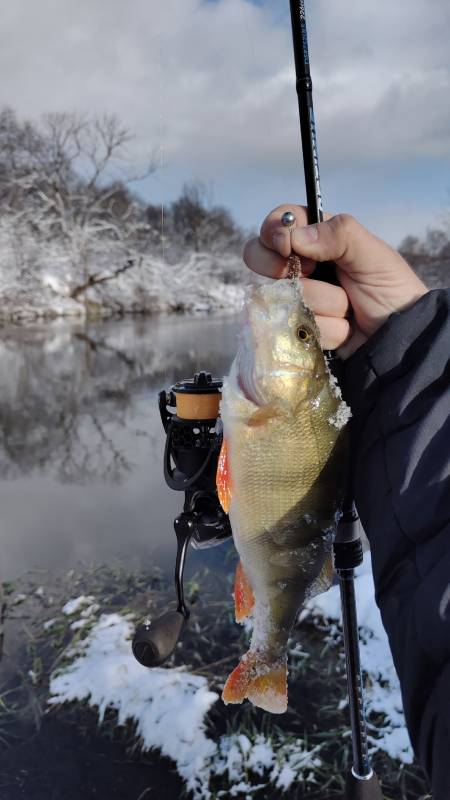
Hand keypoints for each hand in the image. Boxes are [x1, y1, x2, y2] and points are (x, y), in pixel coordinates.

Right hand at [243, 205, 427, 355]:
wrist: (401, 338)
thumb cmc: (392, 290)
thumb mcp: (374, 255)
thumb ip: (340, 235)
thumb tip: (296, 237)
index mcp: (318, 239)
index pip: (278, 224)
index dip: (274, 233)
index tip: (286, 246)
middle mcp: (301, 267)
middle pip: (260, 259)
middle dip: (287, 273)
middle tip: (312, 275)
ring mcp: (297, 300)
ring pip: (285, 298)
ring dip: (326, 307)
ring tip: (351, 309)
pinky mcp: (298, 330)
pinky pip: (297, 328)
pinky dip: (328, 331)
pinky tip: (346, 330)